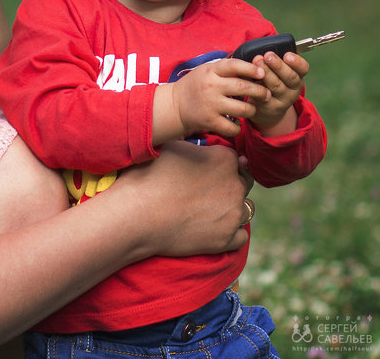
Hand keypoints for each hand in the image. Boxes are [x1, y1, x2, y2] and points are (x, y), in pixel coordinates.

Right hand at [117, 141, 253, 255]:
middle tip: (206, 189)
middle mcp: (236, 185)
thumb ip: (195, 145)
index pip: (235, 158)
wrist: (138, 214)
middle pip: (243, 181)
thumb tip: (198, 145)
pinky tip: (214, 228)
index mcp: (225, 158)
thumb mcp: (173, 147)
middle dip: (230, 184)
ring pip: (246, 208)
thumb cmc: (150, 176)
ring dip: (233, 207)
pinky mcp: (226, 240)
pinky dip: (231, 232)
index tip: (207, 169)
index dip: (221, 163)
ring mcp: (233, 214)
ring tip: (210, 209)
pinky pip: (241, 235)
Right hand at [153, 58, 269, 142]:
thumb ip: (225, 68)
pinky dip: (238, 127)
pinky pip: (233, 127)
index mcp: (211, 71)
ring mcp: (211, 105)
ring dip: (252, 109)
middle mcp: (211, 87)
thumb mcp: (206, 70)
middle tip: (266, 93)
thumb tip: (252, 64)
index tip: (262, 72)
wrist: (175, 105)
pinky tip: (237, 123)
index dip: (251, 68)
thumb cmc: (195, 85)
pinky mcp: (210, 121)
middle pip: (243, 88)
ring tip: (252, 108)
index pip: (234, 65)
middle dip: (260, 91)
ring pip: (242, 109)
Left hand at [248, 51, 308, 134]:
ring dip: (267, 73)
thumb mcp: (276, 72)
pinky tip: (250, 78)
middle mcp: (294, 89)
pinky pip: (264, 96)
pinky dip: (257, 85)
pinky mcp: (270, 107)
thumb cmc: (270, 82)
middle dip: (278, 65)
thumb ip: (272, 61)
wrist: (266, 108)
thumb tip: (261, 50)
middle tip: (268, 55)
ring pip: (277, 86)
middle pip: (290, 77)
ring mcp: (283, 100)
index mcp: (297, 76)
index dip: (297, 61)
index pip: (303, 68)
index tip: (287, 54)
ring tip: (257, 62)